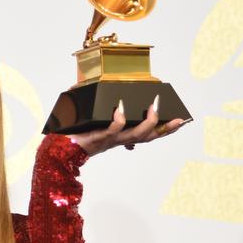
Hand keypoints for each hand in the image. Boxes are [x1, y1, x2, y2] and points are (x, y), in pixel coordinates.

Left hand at [69, 96, 191, 156]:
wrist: (63, 148)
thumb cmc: (79, 134)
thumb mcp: (97, 122)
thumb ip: (105, 113)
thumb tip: (109, 93)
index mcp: (122, 136)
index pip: (148, 134)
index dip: (164, 129)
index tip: (180, 121)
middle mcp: (119, 139)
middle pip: (148, 137)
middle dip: (165, 129)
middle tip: (178, 119)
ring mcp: (111, 139)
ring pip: (135, 134)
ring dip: (147, 122)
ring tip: (153, 107)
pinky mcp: (99, 137)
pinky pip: (113, 129)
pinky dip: (118, 120)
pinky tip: (120, 109)